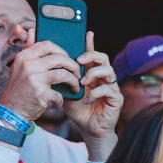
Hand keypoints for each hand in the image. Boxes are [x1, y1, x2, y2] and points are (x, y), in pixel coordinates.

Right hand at [0, 28, 80, 120]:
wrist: (12, 110)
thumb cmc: (21, 87)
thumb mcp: (20, 66)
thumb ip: (28, 48)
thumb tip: (30, 29)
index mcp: (24, 56)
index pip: (47, 44)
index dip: (62, 51)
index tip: (68, 59)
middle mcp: (28, 65)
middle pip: (59, 58)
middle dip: (73, 66)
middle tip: (77, 73)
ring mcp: (34, 78)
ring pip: (63, 74)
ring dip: (73, 82)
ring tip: (75, 87)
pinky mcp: (40, 93)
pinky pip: (59, 93)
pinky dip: (61, 99)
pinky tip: (58, 102)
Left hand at [65, 31, 120, 161]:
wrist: (89, 129)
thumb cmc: (78, 109)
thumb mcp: (63, 89)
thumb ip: (58, 75)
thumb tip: (45, 60)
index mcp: (92, 74)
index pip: (92, 55)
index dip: (90, 43)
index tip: (86, 33)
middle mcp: (104, 78)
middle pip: (104, 58)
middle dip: (91, 56)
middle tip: (78, 60)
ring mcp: (112, 88)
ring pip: (109, 71)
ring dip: (93, 74)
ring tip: (82, 82)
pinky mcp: (116, 99)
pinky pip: (109, 90)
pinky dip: (95, 93)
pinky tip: (86, 100)